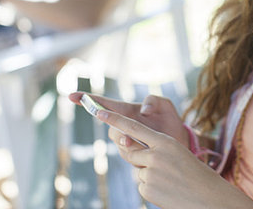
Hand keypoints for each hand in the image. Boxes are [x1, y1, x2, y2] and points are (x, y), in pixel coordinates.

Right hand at [69, 93, 188, 148]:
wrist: (180, 141)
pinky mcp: (134, 156)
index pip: (104, 105)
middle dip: (117, 132)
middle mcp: (123, 127)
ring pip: (120, 145)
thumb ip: (154, 101)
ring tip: (141, 144)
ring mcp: (127, 142)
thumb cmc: (170, 120)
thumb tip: (144, 111)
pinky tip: (149, 154)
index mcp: (127, 112)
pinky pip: (130, 157)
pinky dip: (138, 155)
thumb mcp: (165, 105)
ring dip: (128, 145)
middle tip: (128, 137)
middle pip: (111, 129)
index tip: (72, 96)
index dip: (87, 100)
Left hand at [97, 109, 252, 208]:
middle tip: (163, 166)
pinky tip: (168, 191)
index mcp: (165, 141)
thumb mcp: (177, 153)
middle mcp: (155, 155)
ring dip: (149, 175)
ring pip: (138, 170)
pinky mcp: (147, 189)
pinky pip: (142, 185)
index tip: (98, 111)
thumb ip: (154, 148)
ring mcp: (150, 173)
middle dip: (140, 157)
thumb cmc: (195, 173)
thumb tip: (131, 152)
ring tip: (171, 181)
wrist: (210, 197)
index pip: (134, 127)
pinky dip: (152, 188)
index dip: (114, 119)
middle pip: (131, 152)